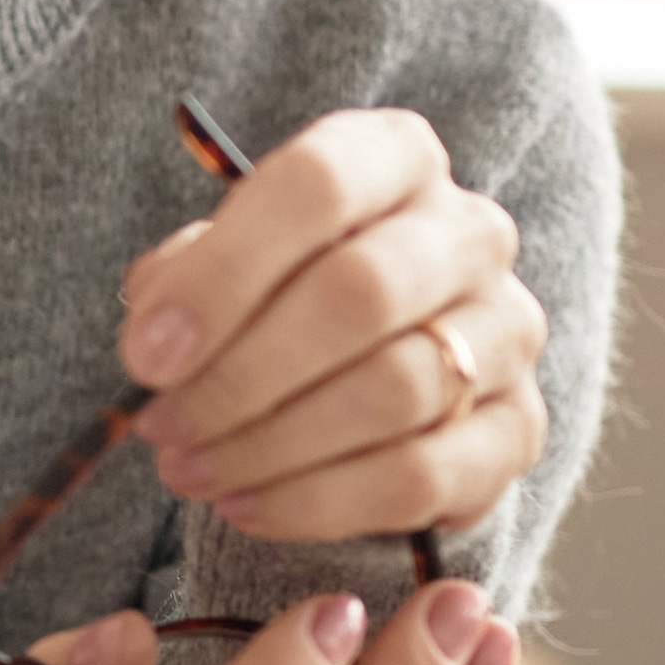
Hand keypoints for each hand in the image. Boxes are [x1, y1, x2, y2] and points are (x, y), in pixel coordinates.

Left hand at [118, 108, 546, 541]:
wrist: (363, 361)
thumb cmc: (276, 292)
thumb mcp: (219, 261)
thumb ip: (183, 280)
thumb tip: (159, 339)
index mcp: (395, 158)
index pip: (317, 186)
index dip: (222, 276)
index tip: (146, 356)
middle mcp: (469, 233)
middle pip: (360, 293)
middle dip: (241, 375)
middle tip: (164, 427)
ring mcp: (507, 331)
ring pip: (393, 391)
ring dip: (271, 445)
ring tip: (190, 470)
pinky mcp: (519, 429)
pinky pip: (423, 477)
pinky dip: (320, 502)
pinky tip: (246, 507)